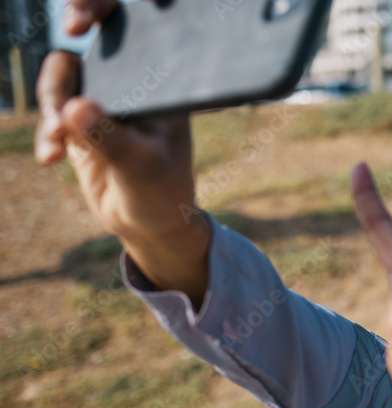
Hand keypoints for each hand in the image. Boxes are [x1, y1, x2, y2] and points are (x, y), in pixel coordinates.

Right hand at [35, 0, 208, 303]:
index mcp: (165, 82)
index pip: (144, 28)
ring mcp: (108, 94)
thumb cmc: (161, 193)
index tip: (86, 20)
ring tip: (59, 144)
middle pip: (99, 27)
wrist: (148, 223)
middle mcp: (137, 79)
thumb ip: (111, 139)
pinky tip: (51, 159)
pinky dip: (47, 130)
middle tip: (74, 24)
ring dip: (52, 103)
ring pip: (64, 73)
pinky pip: (52, 106)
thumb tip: (75, 109)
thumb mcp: (142, 169)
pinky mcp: (81, 115)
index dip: (112, 7)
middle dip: (80, 18)